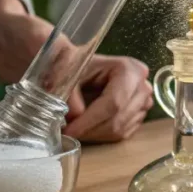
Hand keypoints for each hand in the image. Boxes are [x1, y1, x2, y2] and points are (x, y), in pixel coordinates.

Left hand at [0, 0, 152, 141]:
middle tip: (63, 130)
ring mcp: (140, 102)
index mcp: (127, 68)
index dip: (90, 121)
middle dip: (88, 129)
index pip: (114, 103)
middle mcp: (140, 85)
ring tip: (69, 126)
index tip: (66, 130)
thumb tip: (75, 112)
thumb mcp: (55, 62)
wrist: (52, 57)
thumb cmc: (57, 56)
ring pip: (117, 131)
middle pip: (117, 120)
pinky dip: (97, 135)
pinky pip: (117, 135)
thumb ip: (64, 82)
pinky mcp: (133, 115)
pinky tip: (80, 126)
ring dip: (91, 134)